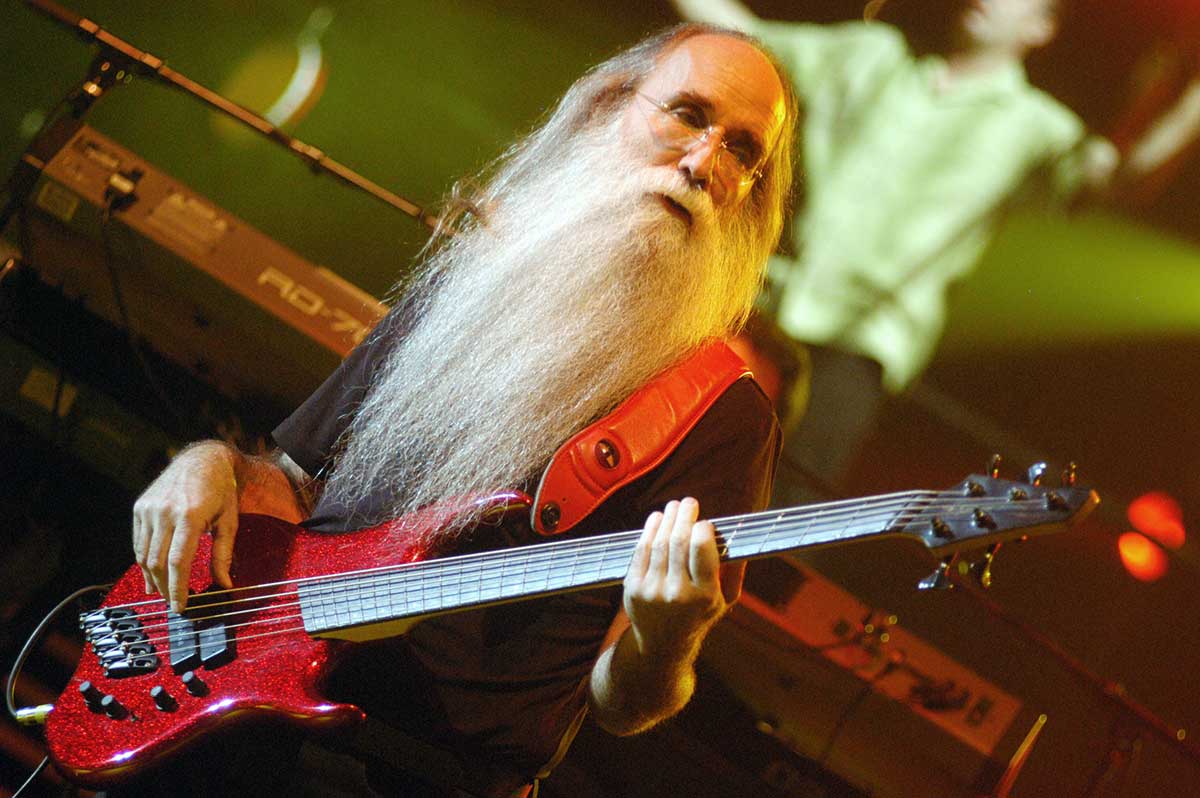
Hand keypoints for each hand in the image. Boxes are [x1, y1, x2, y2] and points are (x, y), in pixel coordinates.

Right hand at [132, 442, 239, 611]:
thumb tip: (225, 585)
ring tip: (161, 591)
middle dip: (163, 587)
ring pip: (144, 554)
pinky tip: (151, 571)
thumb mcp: (229, 521)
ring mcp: (149, 509)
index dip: (177, 589)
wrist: (203, 459)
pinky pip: (138, 540)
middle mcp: (165, 512)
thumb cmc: (221, 490)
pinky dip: (144, 559)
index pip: (178, 563)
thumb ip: (223, 555)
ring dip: (151, 577)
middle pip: (157, 562)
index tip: (180, 607)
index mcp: (189, 516)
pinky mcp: (140, 506)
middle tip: (172, 603)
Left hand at [622, 498, 744, 658]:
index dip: (703, 529)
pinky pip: (641, 552)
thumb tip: (737, 537)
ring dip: (667, 519)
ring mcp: (652, 591)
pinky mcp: (633, 588)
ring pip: (659, 543)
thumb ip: (734, 571)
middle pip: (679, 542)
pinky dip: (649, 531)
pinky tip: (656, 519)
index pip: (702, 550)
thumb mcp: (725, 601)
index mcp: (705, 596)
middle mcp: (677, 594)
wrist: (662, 645)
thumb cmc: (698, 616)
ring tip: (674, 507)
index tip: (705, 522)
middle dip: (684, 516)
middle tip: (689, 502)